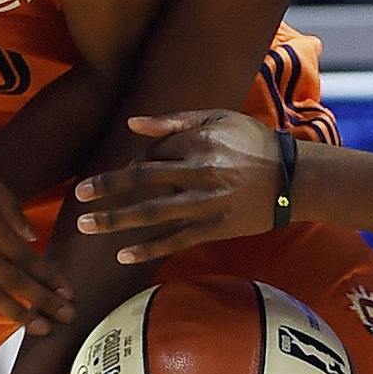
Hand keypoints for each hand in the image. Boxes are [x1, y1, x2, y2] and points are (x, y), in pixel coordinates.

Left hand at [71, 112, 283, 261]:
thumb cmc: (254, 142)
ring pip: (153, 213)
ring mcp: (206, 203)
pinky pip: (176, 240)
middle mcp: (198, 171)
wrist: (295, 178)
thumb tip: (131, 125)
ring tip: (86, 226)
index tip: (118, 178)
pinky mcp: (216, 228)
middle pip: (142, 181)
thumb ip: (173, 121)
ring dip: (116, 220)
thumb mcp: (217, 118)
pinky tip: (122, 255)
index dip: (131, 165)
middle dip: (107, 189)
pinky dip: (148, 248)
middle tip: (78, 198)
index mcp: (197, 141)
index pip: (151, 153)